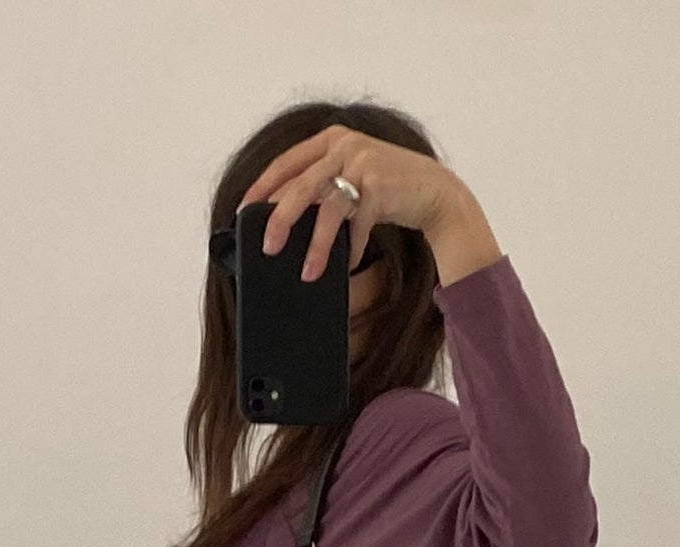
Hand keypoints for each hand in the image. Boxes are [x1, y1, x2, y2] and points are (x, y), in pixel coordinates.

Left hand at [239, 127, 502, 285]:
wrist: (435, 192)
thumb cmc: (388, 191)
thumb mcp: (350, 181)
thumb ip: (321, 187)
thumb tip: (279, 221)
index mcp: (331, 139)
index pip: (285, 163)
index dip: (262, 188)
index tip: (243, 213)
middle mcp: (345, 144)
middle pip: (300, 185)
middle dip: (280, 220)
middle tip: (267, 248)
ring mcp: (364, 162)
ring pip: (327, 208)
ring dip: (315, 246)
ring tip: (307, 273)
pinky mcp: (380, 185)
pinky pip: (355, 224)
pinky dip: (349, 249)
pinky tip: (345, 266)